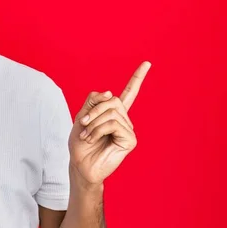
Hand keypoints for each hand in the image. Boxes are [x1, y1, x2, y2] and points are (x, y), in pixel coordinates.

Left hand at [69, 61, 151, 185]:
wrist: (80, 165)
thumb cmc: (81, 144)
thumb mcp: (82, 117)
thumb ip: (93, 101)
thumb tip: (111, 92)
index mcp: (113, 113)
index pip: (129, 93)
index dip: (137, 78)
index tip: (147, 63)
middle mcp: (123, 119)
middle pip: (112, 100)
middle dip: (93, 110)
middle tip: (84, 123)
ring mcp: (128, 129)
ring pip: (111, 112)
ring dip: (94, 123)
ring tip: (87, 136)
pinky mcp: (130, 140)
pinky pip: (113, 124)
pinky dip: (98, 130)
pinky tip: (94, 139)